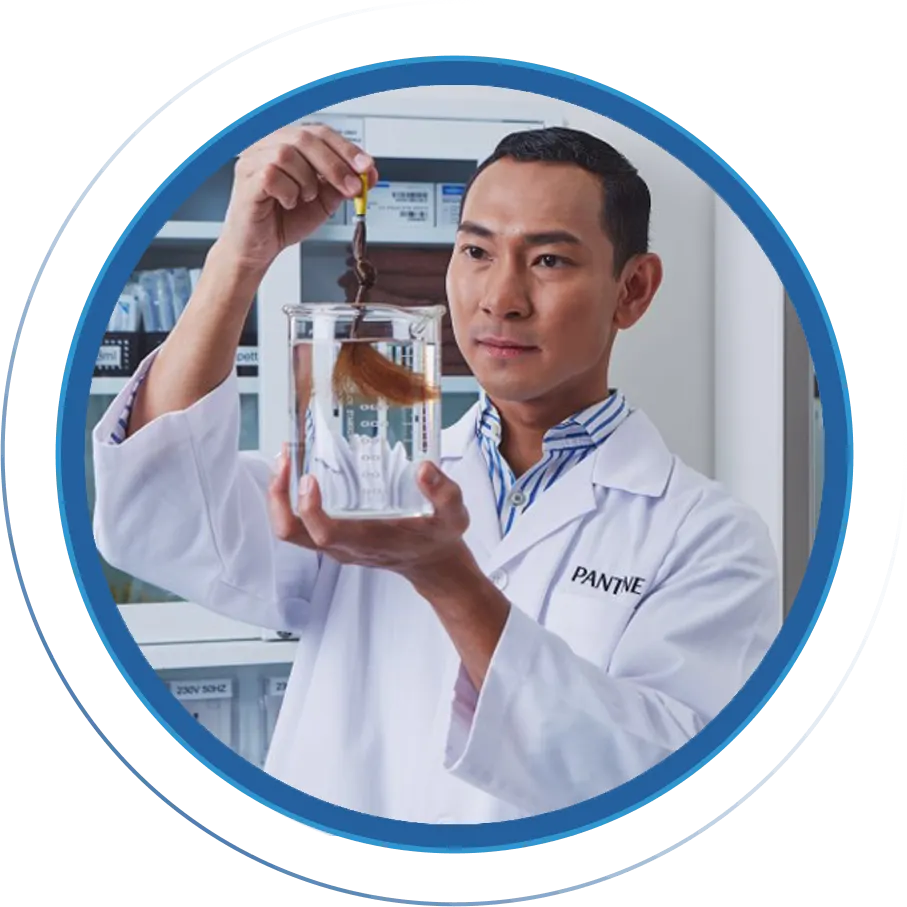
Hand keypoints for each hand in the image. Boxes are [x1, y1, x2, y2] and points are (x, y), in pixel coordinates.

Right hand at [217, 123, 379, 272]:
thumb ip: (342, 185)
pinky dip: (289, 192)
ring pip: (288, 154)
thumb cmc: (284, 219)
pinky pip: (272, 174)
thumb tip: (368, 174)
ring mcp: (253, 159)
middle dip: (336, 165)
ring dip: (307, 181)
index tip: (367, 167)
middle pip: (306, 138)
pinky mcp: (246, 178)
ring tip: (305, 199)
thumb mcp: (324, 201)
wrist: (259, 247)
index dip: (346, 148)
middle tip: (352, 188)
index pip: (320, 133)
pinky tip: (288, 202)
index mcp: (288, 143)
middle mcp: (268, 144)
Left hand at [268, 448, 471, 585]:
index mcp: (368, 540)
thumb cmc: (439, 539)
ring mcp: (335, 545)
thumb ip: (444, 492)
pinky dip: (291, 500)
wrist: (432, 564)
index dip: (309, 508)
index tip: (309, 478)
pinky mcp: (334, 539)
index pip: (324, 532)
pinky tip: (300, 472)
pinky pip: (299, 525)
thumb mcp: (453, 515)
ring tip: (285, 460)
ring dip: (280, 497)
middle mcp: (344, 546)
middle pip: (291, 532)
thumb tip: (424, 468)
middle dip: (279, 497)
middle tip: (285, 460)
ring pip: (290, 530)